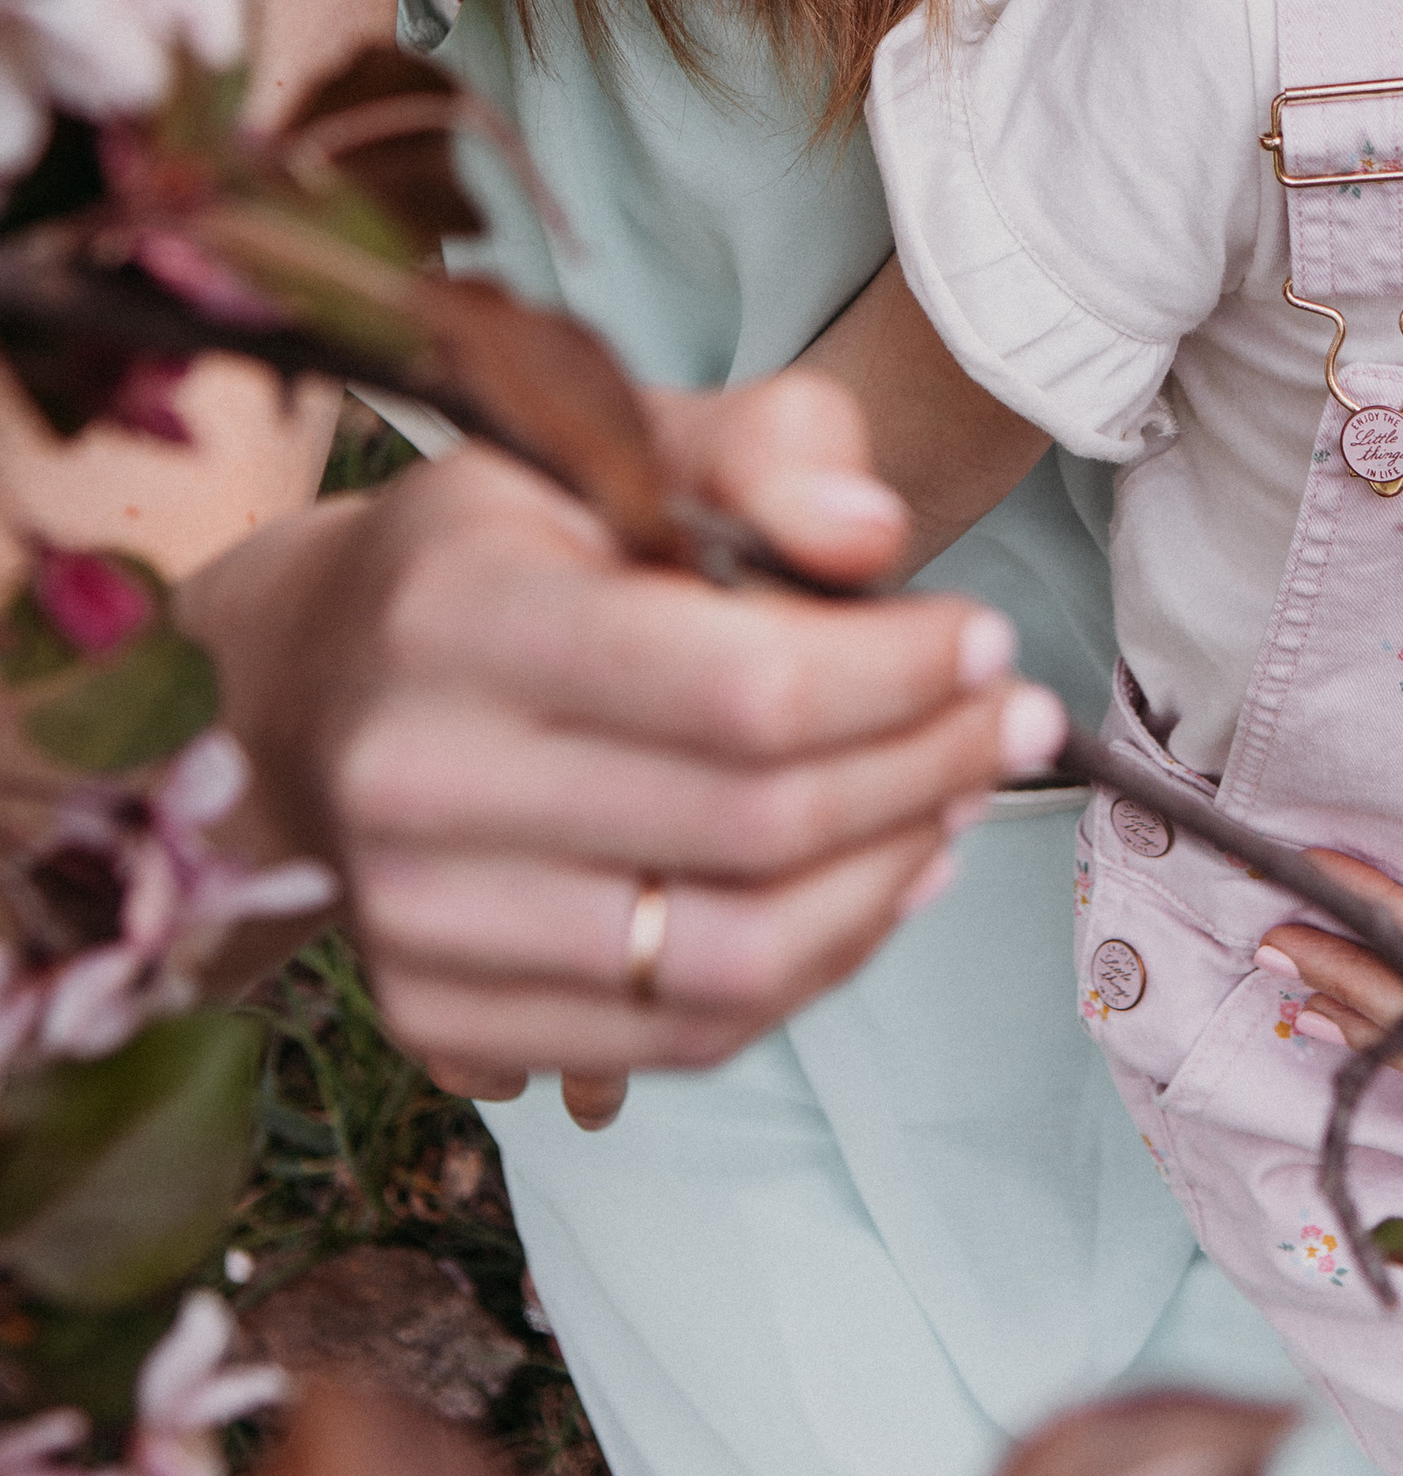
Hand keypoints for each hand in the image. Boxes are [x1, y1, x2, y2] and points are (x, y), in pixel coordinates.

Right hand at [181, 365, 1060, 1097]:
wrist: (316, 681)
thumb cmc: (508, 547)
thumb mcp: (623, 439)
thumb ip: (769, 449)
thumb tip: (875, 533)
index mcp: (461, 615)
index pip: (744, 687)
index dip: (903, 674)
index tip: (988, 641)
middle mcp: (419, 784)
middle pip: (760, 828)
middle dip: (931, 769)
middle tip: (1013, 722)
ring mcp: (421, 926)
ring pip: (737, 961)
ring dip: (891, 880)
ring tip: (956, 800)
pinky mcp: (442, 1021)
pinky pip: (688, 1037)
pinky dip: (815, 966)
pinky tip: (876, 881)